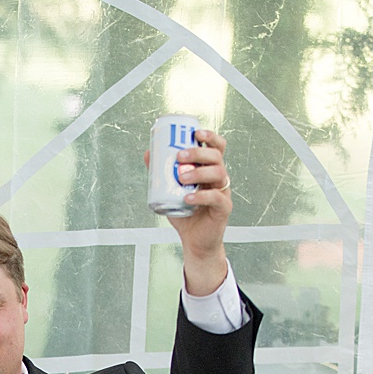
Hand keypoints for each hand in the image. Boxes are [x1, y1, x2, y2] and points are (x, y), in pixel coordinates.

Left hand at [148, 128, 232, 295]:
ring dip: (199, 172)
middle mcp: (219, 178)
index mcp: (209, 170)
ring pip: (219, 173)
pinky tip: (187, 198)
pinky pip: (216, 198)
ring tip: (182, 176)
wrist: (194, 241)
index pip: (216, 147)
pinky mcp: (223, 209)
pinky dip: (201, 196)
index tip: (195, 131)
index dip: (210, 136)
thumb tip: (149, 153)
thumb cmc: (185, 214)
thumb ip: (161, 173)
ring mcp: (223, 192)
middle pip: (217, 156)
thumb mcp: (170, 191)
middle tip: (181, 156)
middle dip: (199, 152)